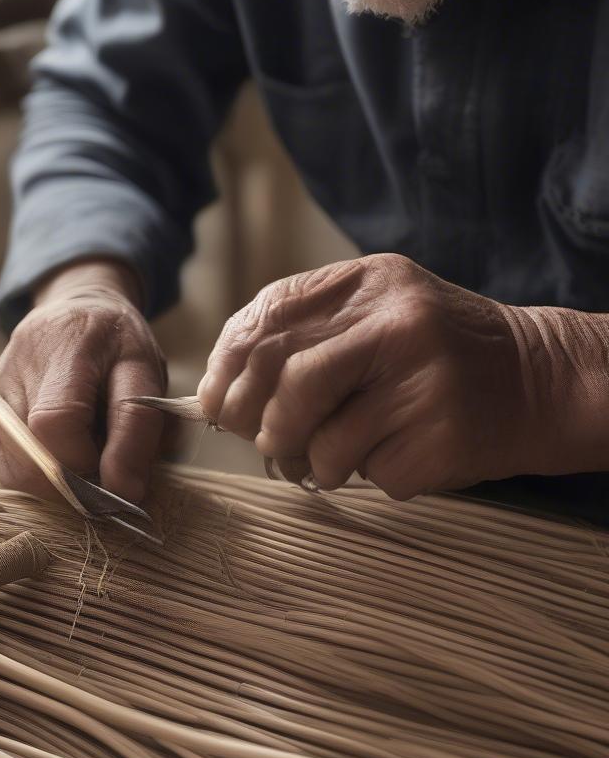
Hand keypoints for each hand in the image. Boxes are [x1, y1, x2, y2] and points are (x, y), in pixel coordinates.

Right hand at [0, 260, 166, 503]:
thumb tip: (124, 492)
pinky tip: (55, 452)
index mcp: (62, 345)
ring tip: (78, 451)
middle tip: (100, 466)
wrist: (75, 310)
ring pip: (10, 467)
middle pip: (27, 454)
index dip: (84, 462)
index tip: (113, 470)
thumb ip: (138, 428)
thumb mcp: (145, 373)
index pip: (54, 423)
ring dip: (50, 480)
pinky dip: (32, 474)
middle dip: (70, 480)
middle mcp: (12, 366)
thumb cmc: (116, 345)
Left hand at [198, 254, 608, 499]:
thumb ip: (303, 340)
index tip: (217, 403)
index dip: (225, 370)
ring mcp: (422, 377)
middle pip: (280, 376)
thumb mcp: (373, 319)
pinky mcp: (440, 434)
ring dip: (306, 460)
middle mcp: (394, 320)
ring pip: (315, 437)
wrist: (539, 382)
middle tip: (264, 440)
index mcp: (368, 282)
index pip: (264, 320)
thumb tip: (217, 397)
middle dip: (254, 421)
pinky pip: (364, 471)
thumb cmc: (434, 358)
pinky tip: (393, 455)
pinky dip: (362, 475)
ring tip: (328, 458)